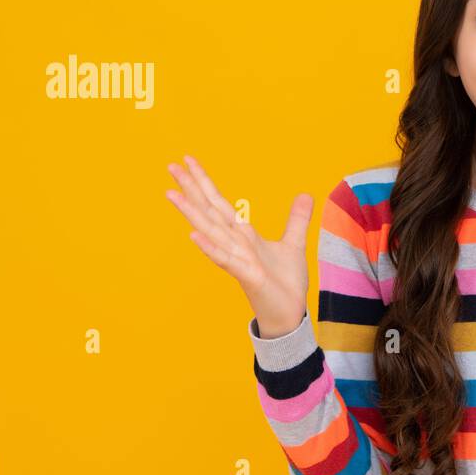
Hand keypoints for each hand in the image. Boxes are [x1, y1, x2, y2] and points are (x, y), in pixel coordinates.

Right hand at [165, 154, 314, 336]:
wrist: (288, 314)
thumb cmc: (285, 282)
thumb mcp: (294, 244)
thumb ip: (296, 219)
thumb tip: (305, 194)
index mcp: (243, 234)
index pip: (219, 203)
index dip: (204, 182)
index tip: (187, 160)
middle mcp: (235, 244)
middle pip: (209, 211)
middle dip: (191, 188)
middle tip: (170, 165)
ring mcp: (237, 259)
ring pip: (211, 231)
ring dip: (192, 213)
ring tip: (171, 193)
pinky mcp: (246, 276)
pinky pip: (225, 259)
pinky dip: (209, 247)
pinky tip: (193, 234)